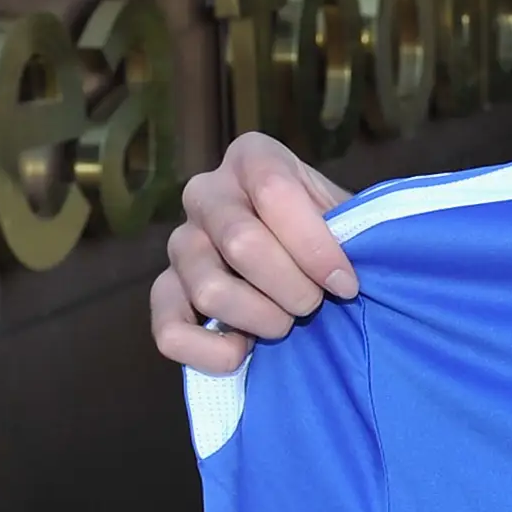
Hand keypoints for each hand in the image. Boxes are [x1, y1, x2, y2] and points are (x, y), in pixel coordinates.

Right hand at [150, 132, 357, 372]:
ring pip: (209, 289)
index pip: (274, 191)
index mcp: (252, 158)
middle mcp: (206, 192)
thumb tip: (344, 274)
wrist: (303, 265)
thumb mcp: (345, 216)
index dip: (314, 246)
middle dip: (291, 287)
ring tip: (285, 323)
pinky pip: (169, 331)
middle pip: (241, 243)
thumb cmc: (329, 237)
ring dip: (260, 319)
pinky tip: (243, 351)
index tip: (346, 284)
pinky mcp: (162, 293)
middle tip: (315, 304)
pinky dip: (211, 352)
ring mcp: (179, 243)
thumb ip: (349, 230)